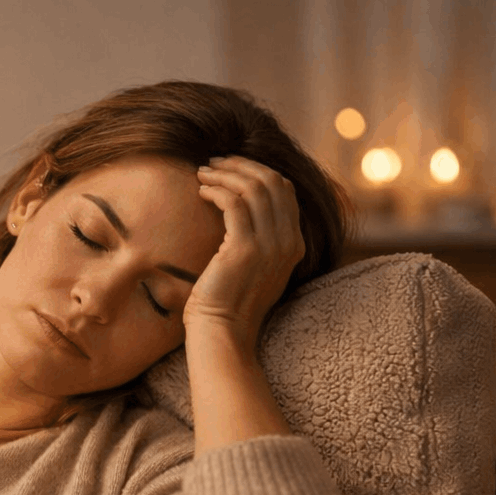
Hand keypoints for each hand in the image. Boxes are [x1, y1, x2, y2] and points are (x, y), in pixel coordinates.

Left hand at [189, 155, 305, 346]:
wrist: (222, 333)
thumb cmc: (228, 304)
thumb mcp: (253, 268)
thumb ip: (257, 240)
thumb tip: (239, 211)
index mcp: (294, 244)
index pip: (285, 191)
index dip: (258, 172)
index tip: (232, 168)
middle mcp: (288, 242)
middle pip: (272, 182)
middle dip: (241, 165)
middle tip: (215, 161)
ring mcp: (270, 245)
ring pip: (253, 188)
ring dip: (225, 173)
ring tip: (203, 171)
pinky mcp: (245, 249)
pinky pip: (234, 203)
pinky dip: (216, 190)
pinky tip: (201, 190)